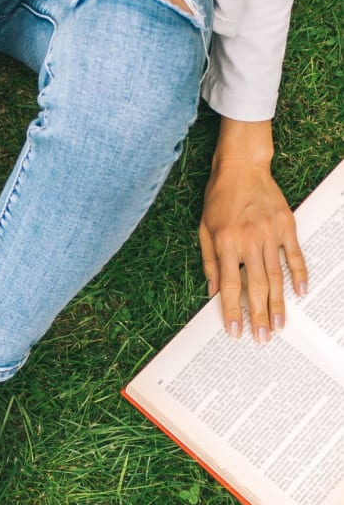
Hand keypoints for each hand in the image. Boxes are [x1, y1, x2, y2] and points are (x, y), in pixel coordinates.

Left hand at [199, 119, 307, 341]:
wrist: (242, 166)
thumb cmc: (219, 198)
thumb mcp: (204, 229)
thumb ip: (209, 261)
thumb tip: (212, 291)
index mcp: (226, 243)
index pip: (230, 285)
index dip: (232, 311)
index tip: (236, 332)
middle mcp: (249, 240)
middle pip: (256, 286)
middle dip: (259, 315)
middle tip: (262, 338)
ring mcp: (270, 233)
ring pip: (276, 275)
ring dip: (278, 303)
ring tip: (279, 326)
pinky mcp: (286, 225)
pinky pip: (294, 255)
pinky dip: (299, 274)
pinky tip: (301, 293)